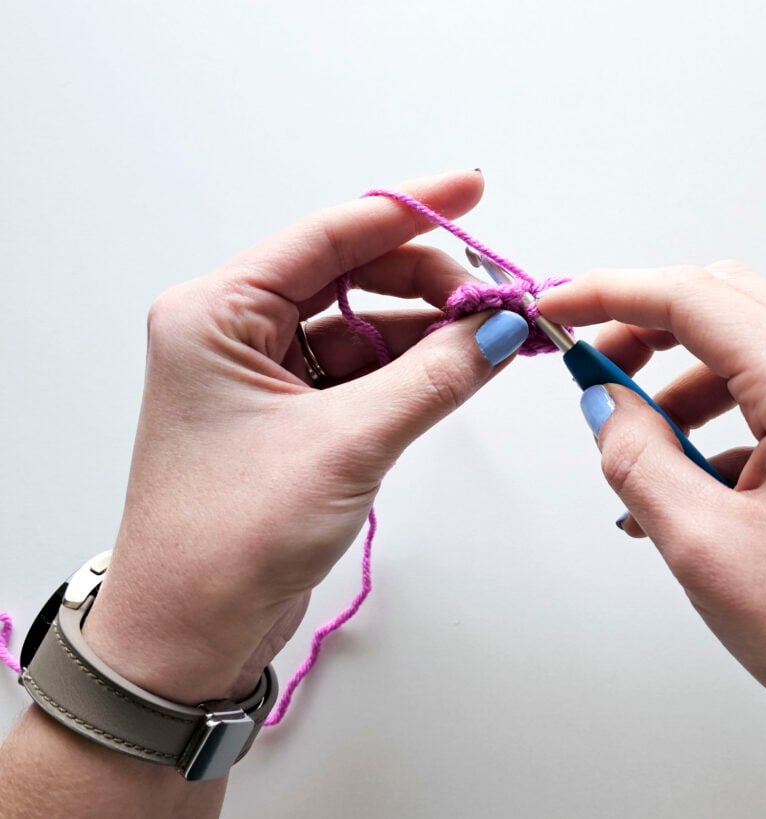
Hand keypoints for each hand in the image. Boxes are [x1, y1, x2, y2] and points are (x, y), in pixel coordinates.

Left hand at [83, 170, 529, 703]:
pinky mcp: (292, 415)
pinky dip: (415, 369)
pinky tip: (462, 367)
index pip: (328, 236)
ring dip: (430, 330)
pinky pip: (364, 370)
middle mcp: (235, 332)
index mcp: (216, 313)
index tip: (472, 190)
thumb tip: (500, 329)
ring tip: (498, 336)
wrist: (192, 634)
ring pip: (365, 326)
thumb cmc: (230, 539)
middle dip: (430, 282)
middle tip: (499, 301)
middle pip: (352, 276)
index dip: (409, 209)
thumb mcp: (346, 444)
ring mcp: (265, 374)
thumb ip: (433, 378)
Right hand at [538, 262, 765, 814]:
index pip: (691, 298)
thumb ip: (637, 456)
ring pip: (755, 349)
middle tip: (595, 371)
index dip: (609, 293)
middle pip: (727, 305)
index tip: (561, 305)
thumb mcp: (704, 546)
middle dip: (647, 330)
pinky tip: (698, 481)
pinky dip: (730, 417)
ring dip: (686, 383)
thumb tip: (604, 404)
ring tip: (644, 452)